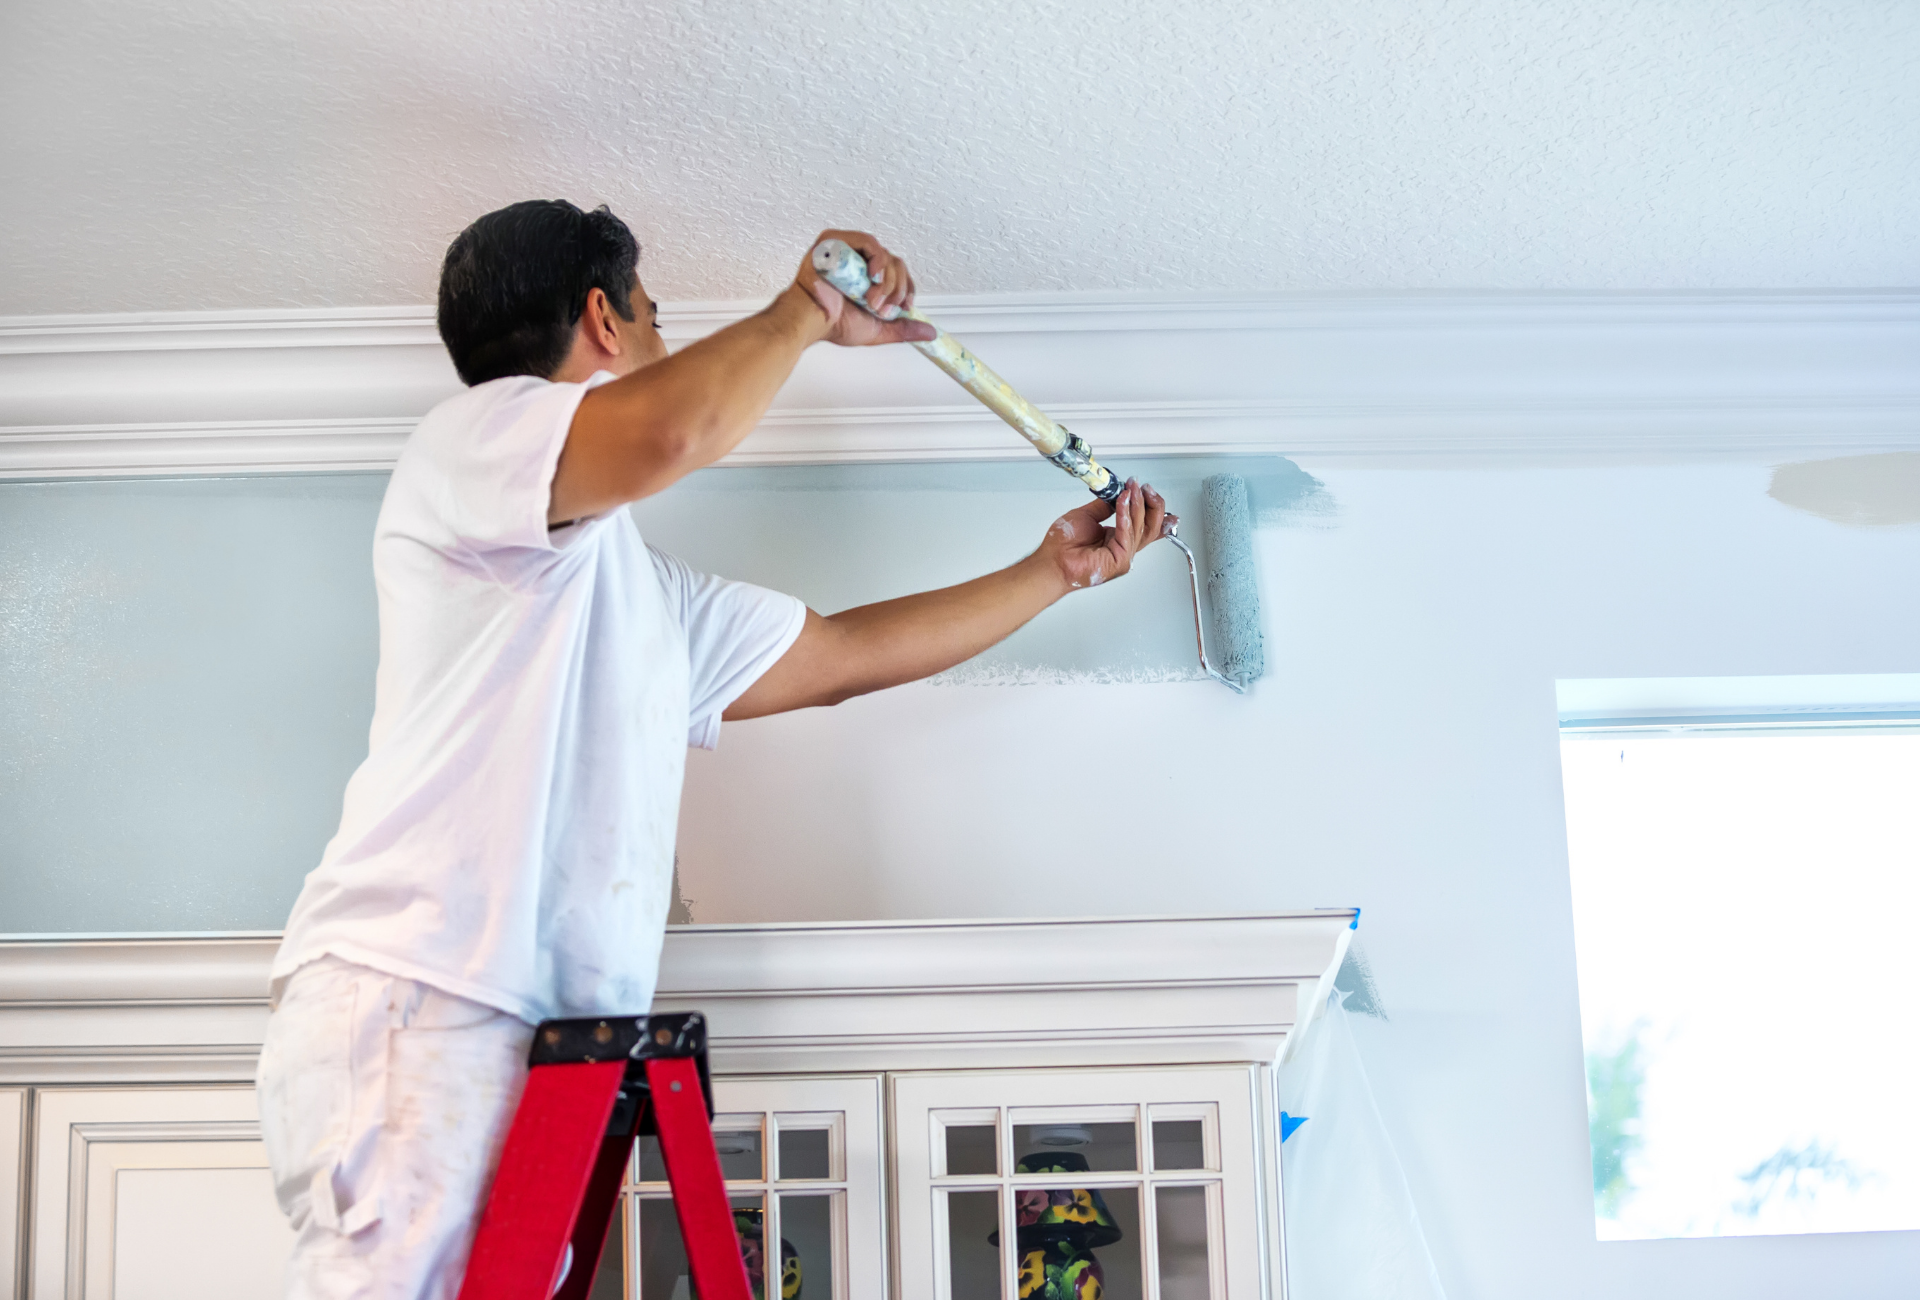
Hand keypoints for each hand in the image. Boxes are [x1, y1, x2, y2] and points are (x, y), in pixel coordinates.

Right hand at [792, 229, 936, 346]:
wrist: (810, 321)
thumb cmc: (833, 324)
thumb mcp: (877, 329)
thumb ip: (903, 329)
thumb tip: (930, 333)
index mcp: (867, 277)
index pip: (898, 273)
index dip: (906, 289)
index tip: (904, 307)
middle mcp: (859, 262)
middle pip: (895, 264)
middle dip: (896, 289)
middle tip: (882, 308)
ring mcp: (848, 250)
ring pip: (885, 254)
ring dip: (887, 280)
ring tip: (872, 299)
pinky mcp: (835, 241)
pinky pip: (867, 241)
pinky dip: (877, 259)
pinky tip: (873, 277)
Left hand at [1034, 479, 1172, 592]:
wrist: (1052, 561)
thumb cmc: (1063, 545)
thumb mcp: (1087, 516)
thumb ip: (1105, 506)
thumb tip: (1117, 492)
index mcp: (1119, 539)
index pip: (1144, 523)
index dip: (1150, 505)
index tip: (1145, 489)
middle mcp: (1124, 547)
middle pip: (1150, 526)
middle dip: (1152, 504)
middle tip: (1145, 488)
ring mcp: (1124, 555)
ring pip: (1140, 528)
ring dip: (1137, 505)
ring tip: (1132, 489)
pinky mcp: (1120, 560)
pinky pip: (1127, 534)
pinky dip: (1126, 515)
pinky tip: (1123, 501)